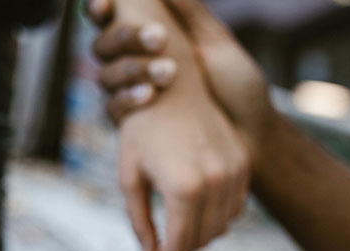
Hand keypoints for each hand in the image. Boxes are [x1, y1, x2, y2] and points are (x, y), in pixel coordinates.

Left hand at [85, 0, 251, 250]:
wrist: (170, 85)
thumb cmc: (142, 132)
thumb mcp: (130, 179)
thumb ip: (140, 222)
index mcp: (183, 188)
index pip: (179, 244)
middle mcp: (214, 182)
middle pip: (201, 239)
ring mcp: (234, 172)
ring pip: (221, 227)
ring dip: (199, 237)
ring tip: (176, 234)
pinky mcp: (243, 163)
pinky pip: (235, 208)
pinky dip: (218, 218)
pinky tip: (198, 214)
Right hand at [88, 0, 272, 166]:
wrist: (250, 138)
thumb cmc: (238, 87)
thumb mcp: (218, 42)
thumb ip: (189, 10)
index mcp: (151, 37)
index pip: (110, 17)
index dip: (100, 7)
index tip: (109, 5)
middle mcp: (136, 65)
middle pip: (103, 45)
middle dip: (125, 38)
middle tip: (160, 40)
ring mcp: (132, 96)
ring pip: (105, 76)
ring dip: (131, 69)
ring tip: (169, 73)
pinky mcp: (134, 128)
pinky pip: (113, 110)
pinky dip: (127, 99)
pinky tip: (151, 97)